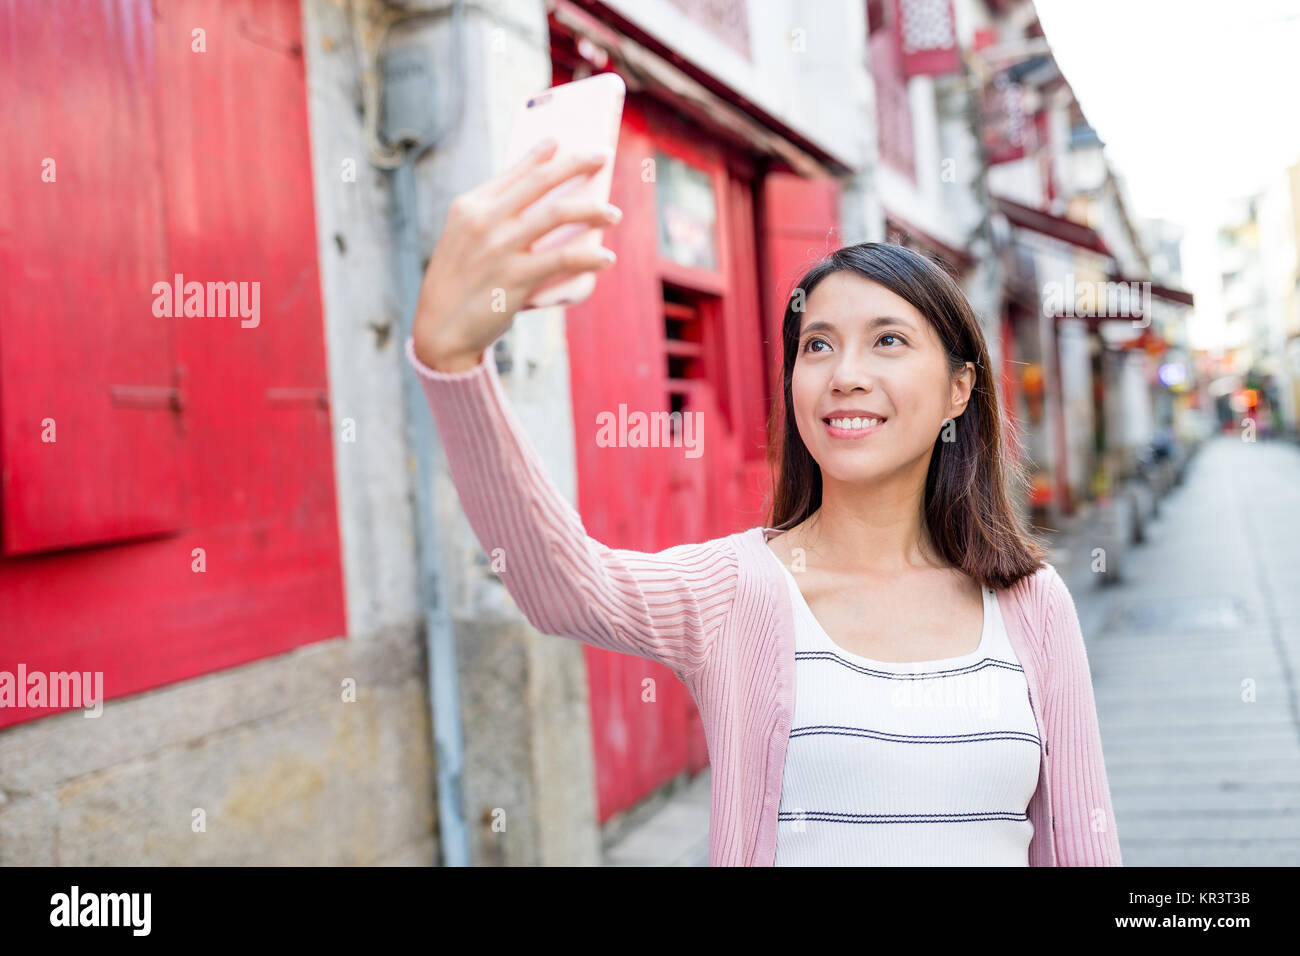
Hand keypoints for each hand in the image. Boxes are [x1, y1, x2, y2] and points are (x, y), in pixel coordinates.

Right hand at [411, 138, 621, 370]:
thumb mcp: (462, 239)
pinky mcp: (515, 278)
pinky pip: (562, 260)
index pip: (514, 171)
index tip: (564, 141)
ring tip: (613, 213)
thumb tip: (537, 203)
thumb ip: (491, 217)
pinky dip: (589, 257)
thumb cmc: (458, 283)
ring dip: (592, 210)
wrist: (439, 329)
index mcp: (470, 206)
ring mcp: (500, 248)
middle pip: (541, 182)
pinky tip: (606, 257)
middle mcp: (484, 221)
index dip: (543, 153)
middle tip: (602, 156)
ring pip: (557, 214)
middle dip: (576, 164)